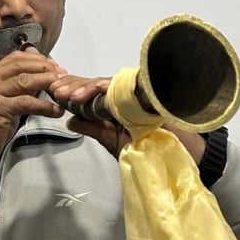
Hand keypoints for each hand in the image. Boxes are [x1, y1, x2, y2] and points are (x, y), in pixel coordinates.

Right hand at [0, 51, 65, 175]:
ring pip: (24, 80)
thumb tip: (41, 82)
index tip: (54, 66)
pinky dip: (44, 105)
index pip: (14, 58)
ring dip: (47, 82)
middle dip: (45, 68)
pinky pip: (26, 102)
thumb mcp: (2, 104)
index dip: (37, 59)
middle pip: (20, 65)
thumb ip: (18, 92)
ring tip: (63, 89)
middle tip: (63, 75)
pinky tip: (56, 110)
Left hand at [49, 74, 205, 162]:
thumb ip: (94, 129)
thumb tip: (69, 119)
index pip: (91, 93)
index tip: (55, 93)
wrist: (184, 156)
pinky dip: (118, 86)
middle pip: (98, 84)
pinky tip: (102, 89)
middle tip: (57, 90)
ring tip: (73, 95)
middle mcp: (126, 96)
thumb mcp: (115, 142)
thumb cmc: (153, 151)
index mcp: (115, 106)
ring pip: (112, 83)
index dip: (73, 91)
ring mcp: (140, 92)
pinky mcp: (153, 93)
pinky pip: (134, 85)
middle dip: (76, 86)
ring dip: (91, 87)